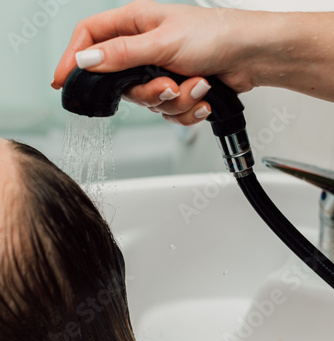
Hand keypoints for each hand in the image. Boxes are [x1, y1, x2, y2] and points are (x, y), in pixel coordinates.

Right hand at [52, 0, 266, 125]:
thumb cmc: (215, 34)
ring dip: (175, 101)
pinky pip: (168, 113)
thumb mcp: (162, 42)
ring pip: (148, 102)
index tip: (62, 81)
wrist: (251, 56)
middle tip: (168, 85)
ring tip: (197, 84)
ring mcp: (160, 71)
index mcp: (134, 24)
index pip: (90, 38)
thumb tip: (86, 60)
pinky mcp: (176, 90)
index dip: (72, 58)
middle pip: (121, 83)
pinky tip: (202, 95)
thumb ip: (122, 55)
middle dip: (149, 93)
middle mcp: (144, 48)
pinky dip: (187, 109)